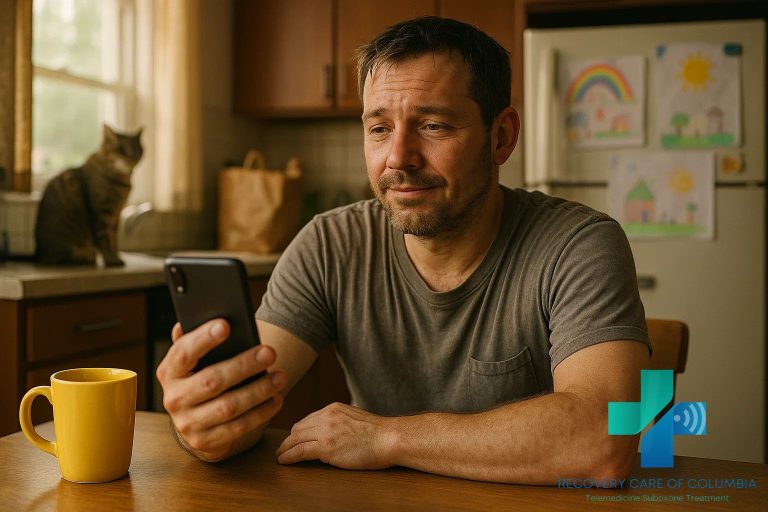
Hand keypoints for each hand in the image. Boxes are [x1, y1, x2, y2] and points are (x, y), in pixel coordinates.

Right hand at [156, 319, 286, 461]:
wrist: (196, 422)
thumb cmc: (202, 378)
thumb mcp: (195, 361)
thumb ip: (195, 341)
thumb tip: (193, 319)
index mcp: (169, 372)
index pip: (182, 352)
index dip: (203, 339)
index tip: (226, 325)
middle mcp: (174, 399)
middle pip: (211, 381)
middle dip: (243, 365)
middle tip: (269, 351)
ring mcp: (188, 423)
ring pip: (228, 406)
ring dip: (258, 390)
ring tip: (280, 376)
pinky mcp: (206, 442)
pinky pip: (238, 427)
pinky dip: (261, 412)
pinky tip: (276, 398)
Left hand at [276, 402, 395, 469]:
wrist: (389, 438)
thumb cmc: (379, 433)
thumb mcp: (356, 419)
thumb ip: (342, 422)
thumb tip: (334, 434)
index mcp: (334, 409)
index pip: (309, 419)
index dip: (300, 430)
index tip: (295, 438)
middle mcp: (326, 416)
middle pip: (299, 428)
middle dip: (289, 439)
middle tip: (283, 448)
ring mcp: (325, 431)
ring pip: (295, 439)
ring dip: (285, 448)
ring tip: (280, 455)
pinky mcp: (326, 447)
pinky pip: (300, 451)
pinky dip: (288, 456)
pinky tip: (283, 460)